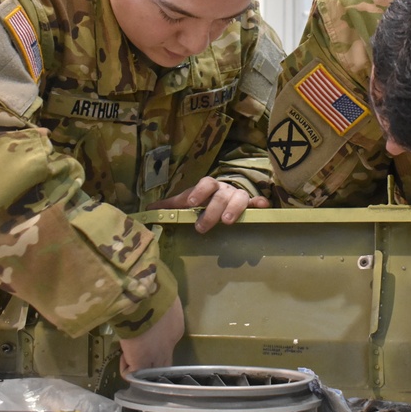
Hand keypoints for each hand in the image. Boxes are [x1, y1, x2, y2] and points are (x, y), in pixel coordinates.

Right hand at [118, 296, 184, 374]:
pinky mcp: (141, 363)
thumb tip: (152, 309)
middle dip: (152, 362)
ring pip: (151, 373)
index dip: (155, 343)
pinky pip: (132, 374)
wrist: (147, 300)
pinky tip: (122, 355)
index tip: (144, 334)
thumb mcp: (164, 300)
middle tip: (137, 351)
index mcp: (176, 329)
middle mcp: (169, 346)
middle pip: (164, 364)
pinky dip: (126, 368)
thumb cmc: (155, 294)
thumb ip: (161, 308)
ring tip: (128, 355)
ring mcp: (156, 357)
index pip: (168, 344)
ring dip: (140, 368)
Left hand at [148, 177, 268, 232]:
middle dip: (212, 210)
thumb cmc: (206, 199)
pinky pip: (258, 202)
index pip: (205, 184)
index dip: (198, 192)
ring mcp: (239, 195)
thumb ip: (172, 205)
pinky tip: (263, 207)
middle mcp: (225, 189)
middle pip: (221, 195)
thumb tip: (147, 211)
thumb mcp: (190, 200)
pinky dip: (260, 204)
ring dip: (235, 208)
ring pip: (240, 197)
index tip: (191, 204)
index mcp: (210, 186)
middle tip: (202, 227)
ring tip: (229, 221)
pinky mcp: (252, 204)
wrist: (227, 194)